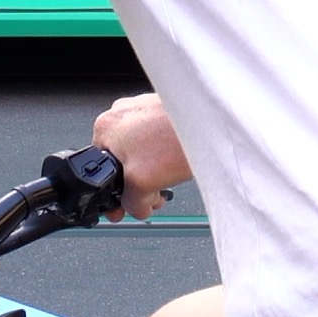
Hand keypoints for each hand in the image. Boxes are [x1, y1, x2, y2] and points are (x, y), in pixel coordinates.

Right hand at [90, 91, 189, 219]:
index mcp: (105, 127)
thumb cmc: (181, 138)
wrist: (216, 120)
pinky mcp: (165, 110)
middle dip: (139, 183)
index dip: (117, 193)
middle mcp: (122, 113)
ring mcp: (144, 108)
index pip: (101, 170)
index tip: (127, 205)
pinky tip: (178, 160)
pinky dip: (167, 155)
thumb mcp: (142, 182)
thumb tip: (133, 208)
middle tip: (155, 193)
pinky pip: (159, 140)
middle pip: (123, 162)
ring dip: (155, 170)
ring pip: (143, 152)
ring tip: (171, 175)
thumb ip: (131, 202)